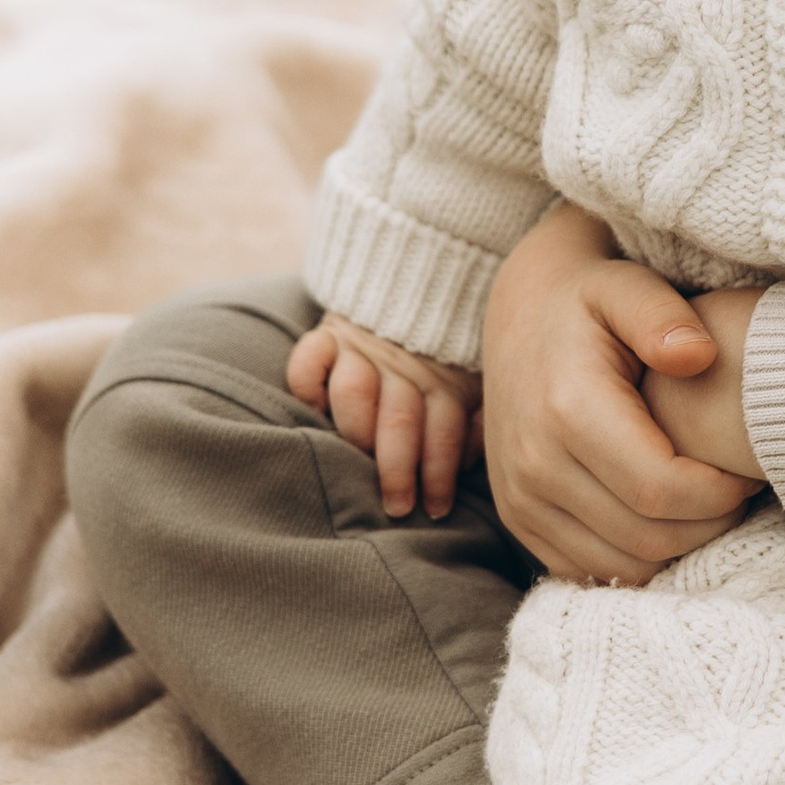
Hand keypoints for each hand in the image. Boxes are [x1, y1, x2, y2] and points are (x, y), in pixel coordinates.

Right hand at [286, 311, 482, 522]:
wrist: (424, 276)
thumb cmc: (449, 350)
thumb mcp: (477, 376)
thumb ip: (478, 414)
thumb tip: (471, 462)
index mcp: (444, 379)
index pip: (444, 430)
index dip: (441, 472)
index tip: (437, 509)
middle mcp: (404, 367)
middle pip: (400, 420)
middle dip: (399, 469)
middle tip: (398, 506)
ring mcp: (364, 349)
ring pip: (355, 393)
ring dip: (357, 430)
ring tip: (356, 459)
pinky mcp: (330, 333)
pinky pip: (308, 359)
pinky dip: (306, 383)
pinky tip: (314, 407)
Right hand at [479, 202, 761, 585]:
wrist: (520, 314)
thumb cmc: (590, 298)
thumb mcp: (627, 285)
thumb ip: (663, 316)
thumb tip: (700, 356)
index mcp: (567, 410)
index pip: (661, 489)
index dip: (720, 493)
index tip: (749, 470)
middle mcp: (534, 465)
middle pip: (648, 536)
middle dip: (709, 523)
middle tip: (739, 488)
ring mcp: (520, 500)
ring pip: (624, 564)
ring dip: (679, 545)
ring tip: (708, 500)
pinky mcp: (519, 520)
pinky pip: (592, 570)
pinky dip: (640, 556)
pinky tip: (667, 515)